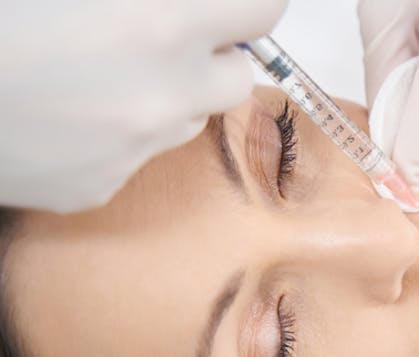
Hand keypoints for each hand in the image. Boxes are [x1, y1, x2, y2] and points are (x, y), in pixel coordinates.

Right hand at [0, 0, 286, 211]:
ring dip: (166, 95)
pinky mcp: (97, 187)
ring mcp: (130, 150)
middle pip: (237, 77)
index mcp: (156, 23)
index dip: (246, 2)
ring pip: (188, 120)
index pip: (263, 10)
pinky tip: (65, 113)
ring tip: (100, 73)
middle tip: (163, 36)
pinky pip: (136, 157)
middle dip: (212, 54)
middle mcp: (160, 95)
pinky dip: (118, 134)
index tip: (228, 3)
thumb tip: (171, 1)